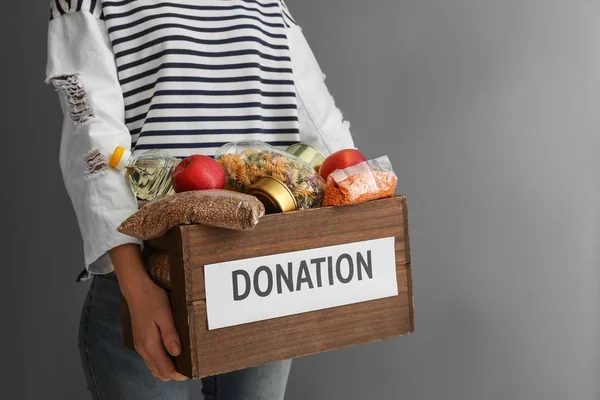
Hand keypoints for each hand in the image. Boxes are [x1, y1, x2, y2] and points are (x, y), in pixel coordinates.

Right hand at [109, 243, 187, 381]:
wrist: (136, 290)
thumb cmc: (152, 299)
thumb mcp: (165, 315)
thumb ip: (170, 335)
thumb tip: (177, 353)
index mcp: (150, 345)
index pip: (165, 370)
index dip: (179, 374)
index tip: (192, 372)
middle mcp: (143, 349)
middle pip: (160, 372)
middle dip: (174, 373)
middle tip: (190, 366)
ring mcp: (140, 346)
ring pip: (154, 367)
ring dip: (167, 368)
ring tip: (183, 361)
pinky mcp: (141, 341)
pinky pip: (151, 359)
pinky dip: (161, 361)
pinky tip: (171, 353)